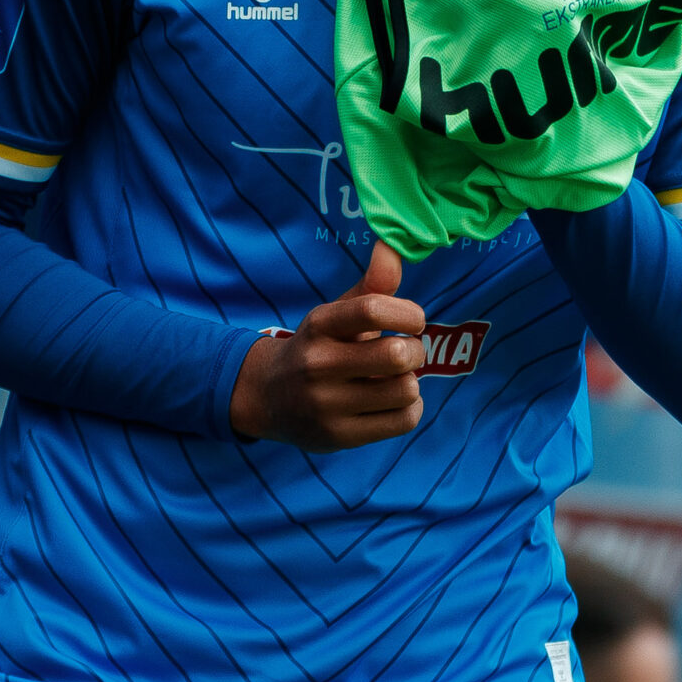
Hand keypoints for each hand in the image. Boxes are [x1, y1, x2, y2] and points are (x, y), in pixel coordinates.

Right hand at [230, 242, 425, 450]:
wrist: (267, 396)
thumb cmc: (317, 347)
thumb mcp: (337, 314)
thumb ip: (373, 283)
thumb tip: (393, 244)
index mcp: (320, 325)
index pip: (373, 309)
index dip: (409, 313)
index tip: (414, 320)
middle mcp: (318, 364)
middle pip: (397, 355)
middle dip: (415, 351)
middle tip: (406, 353)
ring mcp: (326, 404)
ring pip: (406, 390)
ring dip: (411, 382)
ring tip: (395, 379)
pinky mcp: (338, 436)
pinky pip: (403, 420)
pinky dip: (410, 408)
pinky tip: (392, 401)